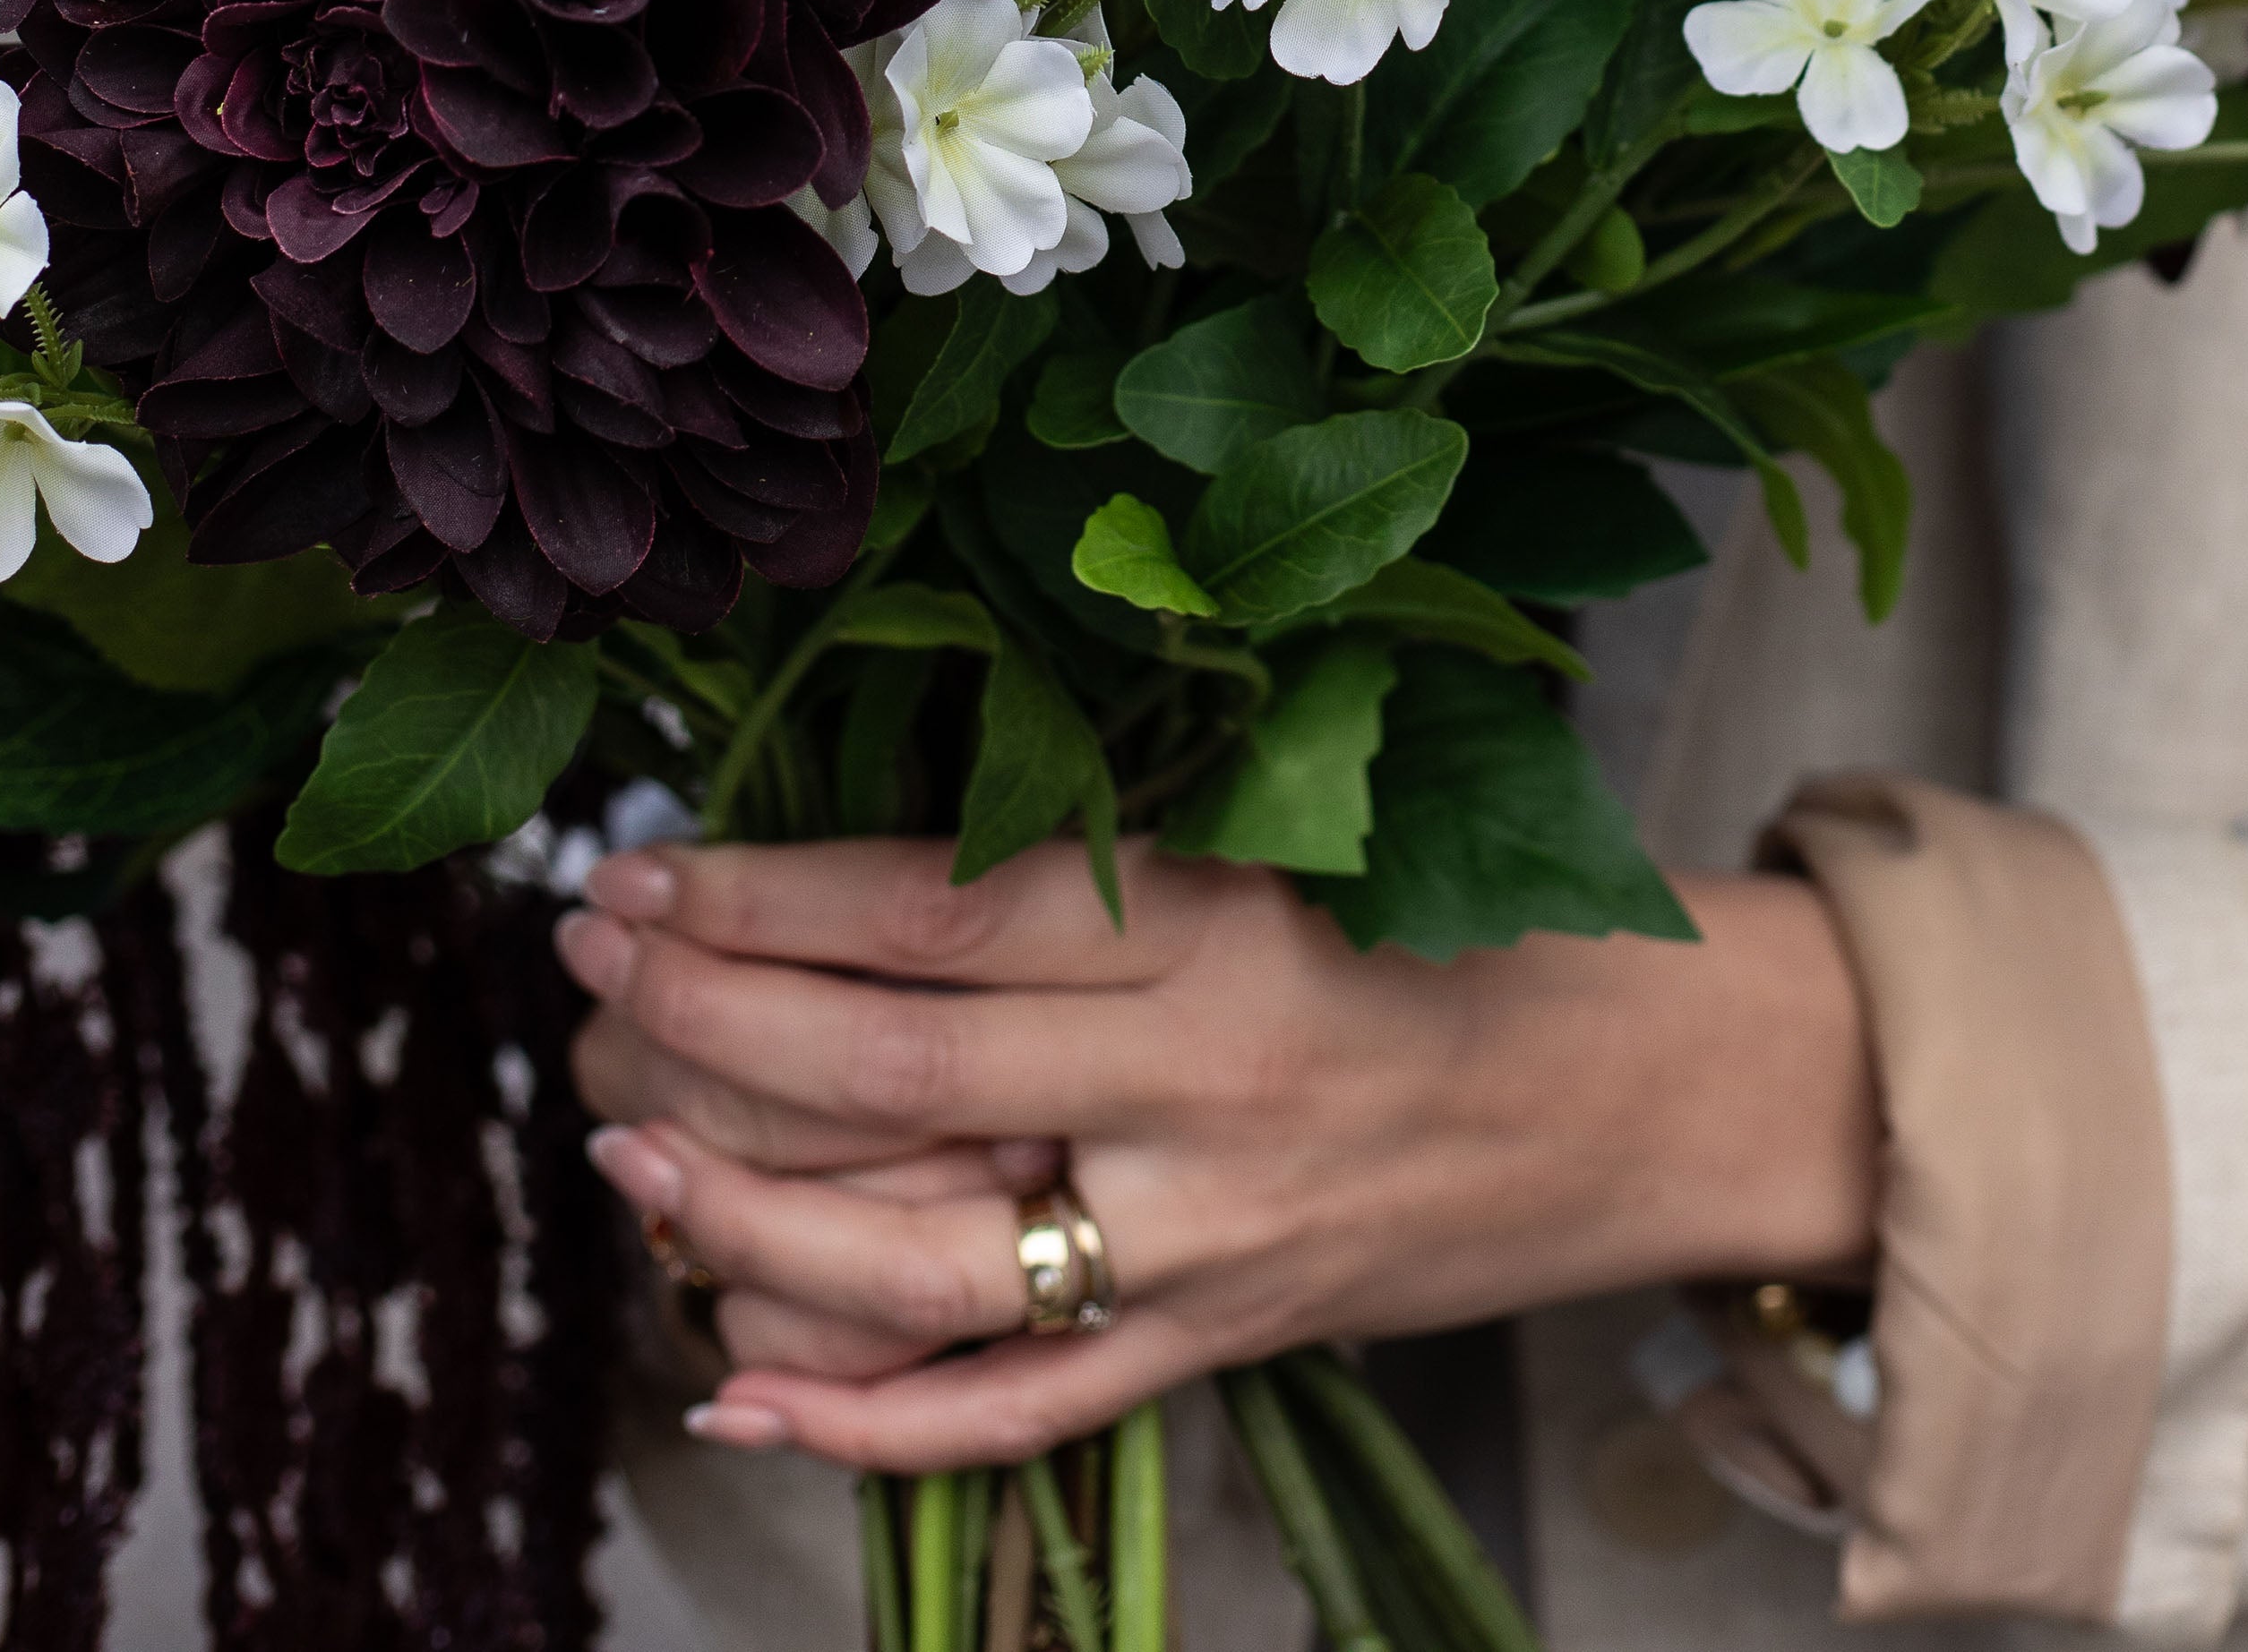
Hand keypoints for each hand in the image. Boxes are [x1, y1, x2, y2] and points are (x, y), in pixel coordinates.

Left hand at [558, 832, 1875, 1472]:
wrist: (1662, 1086)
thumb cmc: (1479, 915)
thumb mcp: (1309, 827)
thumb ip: (1119, 842)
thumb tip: (876, 839)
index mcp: (1228, 919)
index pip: (937, 911)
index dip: (763, 893)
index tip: (642, 865)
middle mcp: (1206, 1087)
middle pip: (894, 1068)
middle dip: (706, 1019)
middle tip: (584, 967)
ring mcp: (1209, 1244)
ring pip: (919, 1258)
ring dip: (739, 1209)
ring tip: (620, 1141)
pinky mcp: (1224, 1352)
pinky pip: (1012, 1413)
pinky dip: (858, 1421)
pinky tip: (729, 1373)